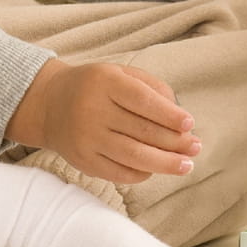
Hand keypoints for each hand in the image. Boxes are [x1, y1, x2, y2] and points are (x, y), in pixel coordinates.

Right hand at [3, 58, 201, 184]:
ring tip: (186, 165)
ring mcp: (87, 138)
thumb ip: (152, 88)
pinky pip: (119, 172)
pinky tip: (156, 169)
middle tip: (196, 147)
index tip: (190, 123)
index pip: (142, 100)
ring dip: (164, 163)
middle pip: (141, 131)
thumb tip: (180, 118)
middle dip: (174, 142)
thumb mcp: (120, 73)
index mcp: (105, 82)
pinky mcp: (83, 161)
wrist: (49, 104)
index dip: (168, 114)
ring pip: (133, 156)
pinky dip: (142, 173)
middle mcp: (93, 110)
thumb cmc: (96, 86)